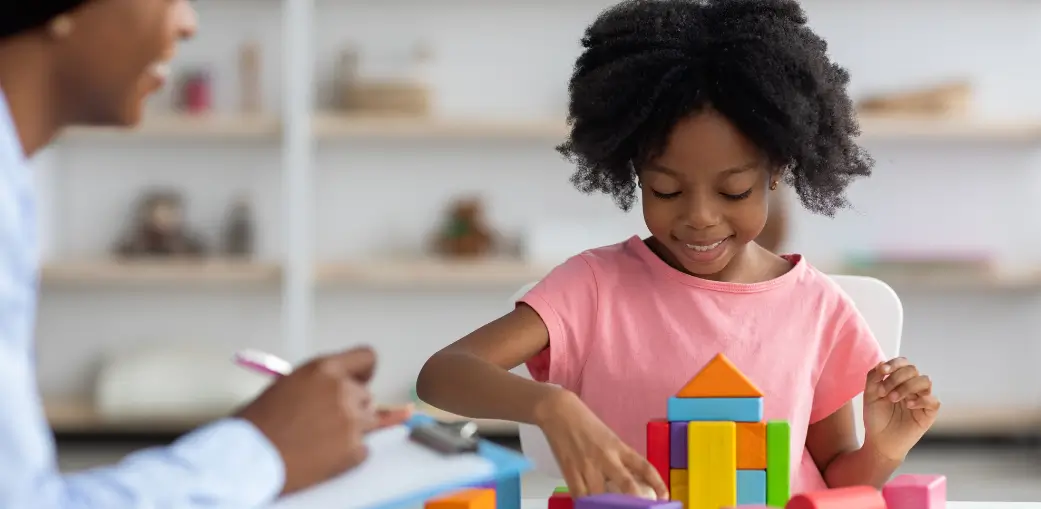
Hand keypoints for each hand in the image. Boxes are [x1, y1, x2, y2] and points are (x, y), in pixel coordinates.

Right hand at [237, 346, 395, 494]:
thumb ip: (318, 383)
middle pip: (366, 396)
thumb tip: (334, 391)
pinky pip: (363, 449)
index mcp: (325, 369)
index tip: (360, 381)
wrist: (249, 459)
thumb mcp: (288, 385)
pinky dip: (349, 455)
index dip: (363, 372)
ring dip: (352, 430)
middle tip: (326, 422)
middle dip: (352, 407)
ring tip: (321, 441)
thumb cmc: (257, 423)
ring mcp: (351, 421)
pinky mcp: (353, 450)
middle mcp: (343, 391)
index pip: (366, 357)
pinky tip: (323, 457)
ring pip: (369, 422)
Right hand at [534, 390, 667, 499]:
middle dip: (636, 501)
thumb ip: (619, 458)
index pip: (644, 466)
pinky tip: (591, 506)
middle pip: (627, 484)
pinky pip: (581, 497)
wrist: (559, 412)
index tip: (664, 497)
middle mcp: (606, 458)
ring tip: (613, 508)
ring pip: (602, 497)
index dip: (657, 483)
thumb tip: (632, 480)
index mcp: (619, 447)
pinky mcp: (570, 472)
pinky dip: (587, 504)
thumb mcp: (609, 438)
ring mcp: (587, 467)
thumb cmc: (586, 424)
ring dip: (609, 506)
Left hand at [863, 357, 939, 461]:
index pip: (903, 363)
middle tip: (883, 392)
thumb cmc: (876, 418)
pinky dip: (921, 400)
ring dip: (907, 386)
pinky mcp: (929, 413)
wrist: (880, 441)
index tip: (883, 371)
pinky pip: (934, 400)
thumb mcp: (870, 395)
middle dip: (896, 378)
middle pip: (913, 370)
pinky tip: (908, 406)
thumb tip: (882, 363)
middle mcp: (912, 387)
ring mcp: (922, 399)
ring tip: (893, 398)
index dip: (894, 363)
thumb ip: (873, 377)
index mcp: (899, 380)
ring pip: (925, 381)